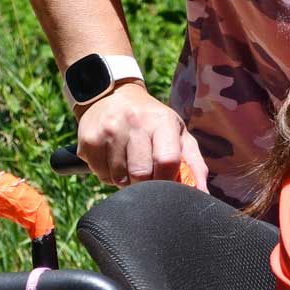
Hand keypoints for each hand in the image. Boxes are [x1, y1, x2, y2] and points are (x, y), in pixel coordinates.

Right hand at [75, 84, 207, 190]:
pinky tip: (114, 160)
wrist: (113, 96)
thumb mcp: (178, 133)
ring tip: (130, 164)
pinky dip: (109, 176)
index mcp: (161, 121)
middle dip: (146, 184)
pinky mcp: (88, 141)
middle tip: (148, 175)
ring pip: (119, 178)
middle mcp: (134, 123)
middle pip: (141, 174)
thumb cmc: (153, 121)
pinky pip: (100, 175)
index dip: (168, 180)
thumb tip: (202, 194)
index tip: (167, 182)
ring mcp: (108, 131)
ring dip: (126, 181)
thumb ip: (194, 163)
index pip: (166, 161)